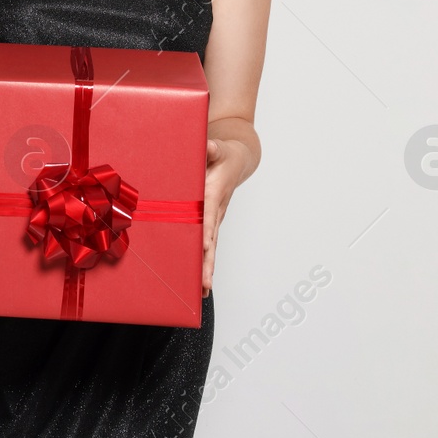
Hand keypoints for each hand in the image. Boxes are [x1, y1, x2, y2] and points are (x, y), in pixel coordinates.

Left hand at [202, 138, 247, 297]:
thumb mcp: (218, 147)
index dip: (207, 232)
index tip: (206, 247)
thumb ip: (212, 148)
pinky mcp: (210, 221)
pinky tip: (201, 280)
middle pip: (211, 240)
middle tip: (205, 285)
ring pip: (210, 247)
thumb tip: (210, 146)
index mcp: (213, 193)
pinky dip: (204, 261)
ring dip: (206, 268)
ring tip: (203, 291)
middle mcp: (215, 210)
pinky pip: (206, 243)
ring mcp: (214, 218)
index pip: (209, 215)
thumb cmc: (224, 153)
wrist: (237, 159)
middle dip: (208, 263)